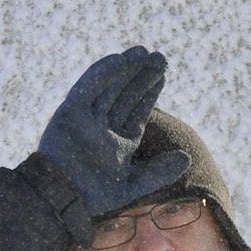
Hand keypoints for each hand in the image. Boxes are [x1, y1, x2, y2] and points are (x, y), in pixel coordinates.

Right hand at [37, 47, 187, 236]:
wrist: (63, 198)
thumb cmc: (94, 196)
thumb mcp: (133, 184)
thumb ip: (159, 172)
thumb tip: (187, 158)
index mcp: (118, 141)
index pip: (137, 110)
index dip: (149, 91)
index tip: (163, 74)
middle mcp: (102, 126)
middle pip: (124, 94)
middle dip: (141, 76)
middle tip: (159, 57)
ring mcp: (86, 118)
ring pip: (108, 87)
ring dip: (125, 69)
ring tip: (143, 52)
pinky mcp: (70, 112)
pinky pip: (88, 88)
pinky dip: (103, 73)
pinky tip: (119, 60)